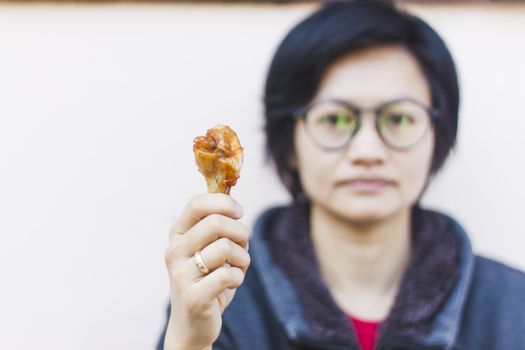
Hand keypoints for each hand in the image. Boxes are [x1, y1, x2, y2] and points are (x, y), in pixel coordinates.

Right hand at [164, 193, 249, 349]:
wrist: (193, 323)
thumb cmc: (207, 279)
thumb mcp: (209, 247)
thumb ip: (218, 226)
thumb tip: (234, 205)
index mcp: (178, 234)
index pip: (197, 204)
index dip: (224, 203)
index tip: (239, 212)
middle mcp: (175, 251)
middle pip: (216, 222)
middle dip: (240, 232)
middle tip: (242, 246)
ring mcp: (180, 274)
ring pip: (226, 247)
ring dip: (243, 258)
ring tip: (237, 268)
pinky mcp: (193, 297)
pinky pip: (229, 275)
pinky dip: (239, 277)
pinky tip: (232, 283)